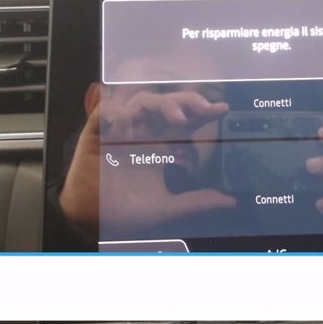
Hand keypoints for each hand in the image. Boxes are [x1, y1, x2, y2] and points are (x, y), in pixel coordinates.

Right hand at [59, 91, 235, 234]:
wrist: (91, 222)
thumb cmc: (126, 214)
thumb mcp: (167, 209)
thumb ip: (197, 203)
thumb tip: (231, 201)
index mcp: (160, 144)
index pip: (184, 120)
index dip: (201, 111)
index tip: (222, 110)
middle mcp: (142, 132)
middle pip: (166, 103)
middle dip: (186, 100)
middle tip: (203, 108)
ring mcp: (119, 131)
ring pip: (141, 101)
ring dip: (161, 104)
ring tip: (177, 119)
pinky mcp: (96, 135)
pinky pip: (104, 112)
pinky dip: (116, 112)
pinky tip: (128, 122)